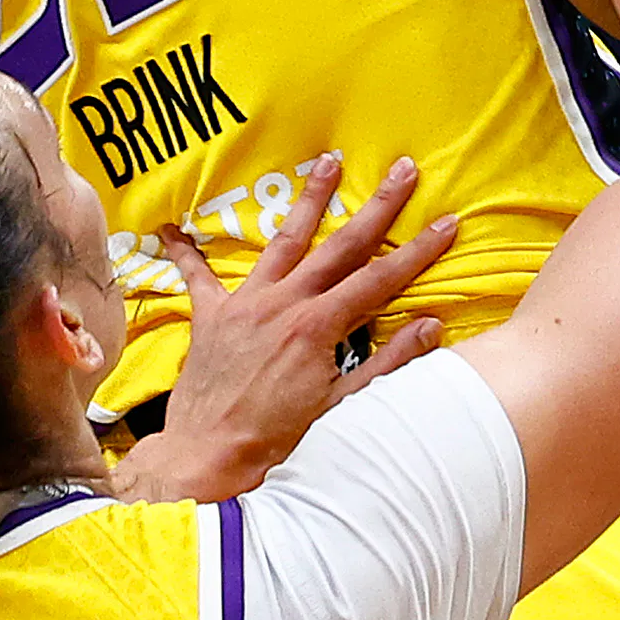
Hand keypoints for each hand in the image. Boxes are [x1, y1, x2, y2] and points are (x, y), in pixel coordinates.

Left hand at [111, 154, 453, 504]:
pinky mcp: (212, 318)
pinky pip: (197, 278)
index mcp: (318, 327)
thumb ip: (386, 365)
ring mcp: (246, 305)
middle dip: (377, 206)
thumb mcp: (341, 409)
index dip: (418, 250)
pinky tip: (171, 227)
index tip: (448, 222)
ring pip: (283, 241)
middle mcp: (283, 304)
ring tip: (329, 162)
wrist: (207, 457)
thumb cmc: (276, 441)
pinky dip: (186, 252)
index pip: (381, 279)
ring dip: (309, 200)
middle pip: (340, 245)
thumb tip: (431, 326)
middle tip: (404, 169)